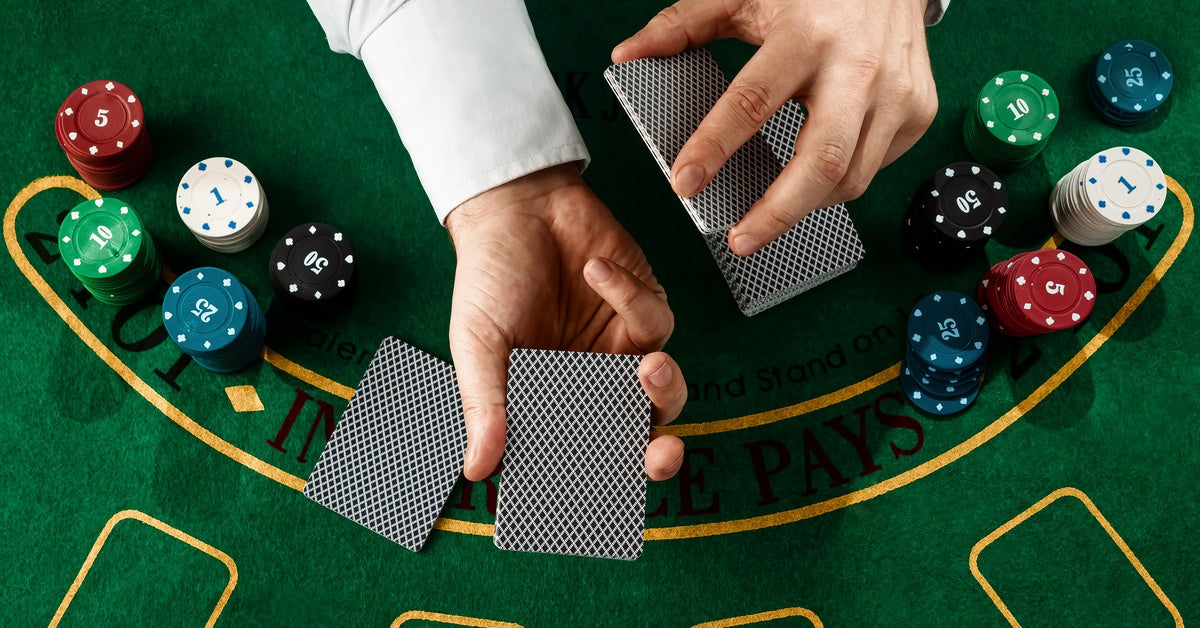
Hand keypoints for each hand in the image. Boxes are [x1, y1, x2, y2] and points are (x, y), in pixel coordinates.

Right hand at [446, 164, 686, 481]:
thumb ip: (486, 405)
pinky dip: (629, 299)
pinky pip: (655, 322)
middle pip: (639, 436)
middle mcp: (593, 385)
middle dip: (658, 455)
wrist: (516, 208)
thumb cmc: (489, 278)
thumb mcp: (479, 346)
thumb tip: (477, 470)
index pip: (586, 455)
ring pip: (666, 390)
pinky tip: (594, 272)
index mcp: (553, 403)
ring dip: (665, 387)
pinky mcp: (644, 308)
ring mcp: (622, 349)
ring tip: (649, 366)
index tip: (610, 491)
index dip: (604, 480)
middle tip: (661, 455)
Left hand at [613, 0, 938, 255]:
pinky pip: (875, 165)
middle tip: (740, 240)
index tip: (685, 184)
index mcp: (806, 36)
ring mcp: (897, 93)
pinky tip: (818, 171)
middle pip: (821, 163)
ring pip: (852, 177)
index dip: (714, 148)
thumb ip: (683, 26)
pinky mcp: (920, 111)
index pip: (752, 103)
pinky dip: (842, 180)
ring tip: (772, 211)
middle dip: (778, 213)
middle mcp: (857, 68)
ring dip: (807, 205)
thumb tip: (627, 55)